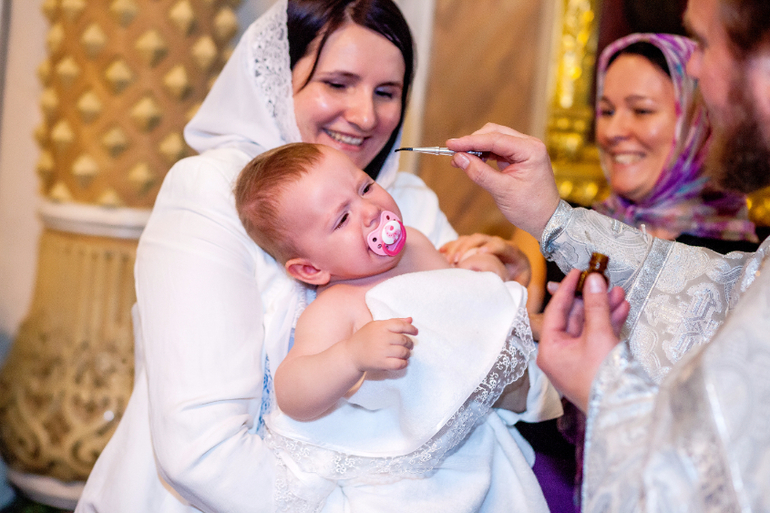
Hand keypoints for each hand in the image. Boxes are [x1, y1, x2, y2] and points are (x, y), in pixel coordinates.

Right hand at [345, 317, 416, 371]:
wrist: (351, 354)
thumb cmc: (365, 338)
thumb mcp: (377, 326)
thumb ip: (394, 322)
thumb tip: (410, 320)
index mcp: (381, 326)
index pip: (401, 325)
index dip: (411, 329)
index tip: (415, 332)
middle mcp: (382, 338)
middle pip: (404, 340)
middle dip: (409, 343)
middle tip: (409, 345)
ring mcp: (381, 351)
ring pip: (403, 352)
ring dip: (408, 353)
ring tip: (405, 353)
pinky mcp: (381, 363)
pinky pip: (399, 364)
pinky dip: (404, 363)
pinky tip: (402, 362)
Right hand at [440, 233, 531, 285]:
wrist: (511, 279)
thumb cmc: (515, 286)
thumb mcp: (518, 286)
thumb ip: (513, 286)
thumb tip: (502, 288)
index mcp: (513, 254)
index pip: (503, 245)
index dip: (492, 247)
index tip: (480, 253)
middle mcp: (497, 245)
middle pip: (481, 238)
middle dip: (467, 247)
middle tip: (456, 260)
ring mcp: (484, 244)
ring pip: (468, 239)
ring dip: (456, 247)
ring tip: (447, 260)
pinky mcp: (473, 246)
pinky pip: (459, 242)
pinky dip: (450, 246)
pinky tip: (440, 252)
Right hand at [446, 123, 560, 239]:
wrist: (547, 220)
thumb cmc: (530, 208)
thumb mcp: (502, 191)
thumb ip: (479, 173)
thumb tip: (458, 158)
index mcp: (530, 150)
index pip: (495, 139)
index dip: (470, 141)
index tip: (450, 144)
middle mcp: (529, 145)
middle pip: (494, 133)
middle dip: (472, 142)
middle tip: (453, 153)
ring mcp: (524, 150)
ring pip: (494, 139)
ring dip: (476, 147)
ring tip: (460, 159)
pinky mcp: (519, 157)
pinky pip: (497, 149)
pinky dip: (483, 153)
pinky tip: (471, 161)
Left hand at [536, 270, 629, 411]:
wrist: (623, 410)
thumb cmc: (602, 380)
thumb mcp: (598, 335)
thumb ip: (595, 305)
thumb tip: (593, 281)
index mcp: (549, 350)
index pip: (555, 311)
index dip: (567, 289)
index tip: (578, 273)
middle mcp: (558, 355)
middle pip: (572, 318)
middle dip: (591, 299)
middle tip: (603, 282)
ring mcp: (575, 360)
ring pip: (588, 327)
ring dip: (603, 309)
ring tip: (618, 293)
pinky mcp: (592, 364)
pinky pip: (597, 338)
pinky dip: (609, 323)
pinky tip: (621, 309)